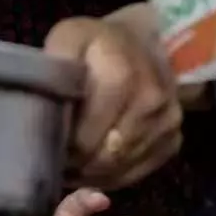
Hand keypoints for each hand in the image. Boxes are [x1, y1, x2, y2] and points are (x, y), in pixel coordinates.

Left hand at [46, 12, 182, 189]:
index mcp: (120, 72)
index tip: (47, 145)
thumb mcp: (68, 40)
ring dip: (90, 173)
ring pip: (118, 169)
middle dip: (76, 163)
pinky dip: (109, 175)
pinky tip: (91, 164)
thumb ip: (53, 70)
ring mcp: (168, 120)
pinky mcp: (174, 139)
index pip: (87, 135)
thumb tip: (41, 108)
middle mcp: (152, 98)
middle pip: (105, 156)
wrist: (141, 43)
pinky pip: (135, 173)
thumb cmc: (95, 45)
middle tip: (56, 158)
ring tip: (70, 162)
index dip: (64, 147)